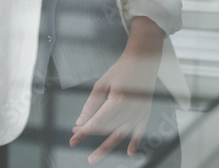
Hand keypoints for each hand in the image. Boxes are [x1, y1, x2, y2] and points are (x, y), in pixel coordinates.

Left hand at [70, 17, 164, 163]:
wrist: (143, 60)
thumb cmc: (122, 69)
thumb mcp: (102, 84)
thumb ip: (91, 104)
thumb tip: (81, 121)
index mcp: (117, 99)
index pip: (97, 122)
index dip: (83, 132)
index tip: (73, 139)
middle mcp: (129, 108)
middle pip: (106, 128)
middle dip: (90, 134)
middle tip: (76, 138)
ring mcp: (138, 112)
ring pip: (119, 134)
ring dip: (105, 146)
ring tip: (94, 158)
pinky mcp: (145, 112)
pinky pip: (140, 131)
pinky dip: (135, 142)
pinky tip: (130, 152)